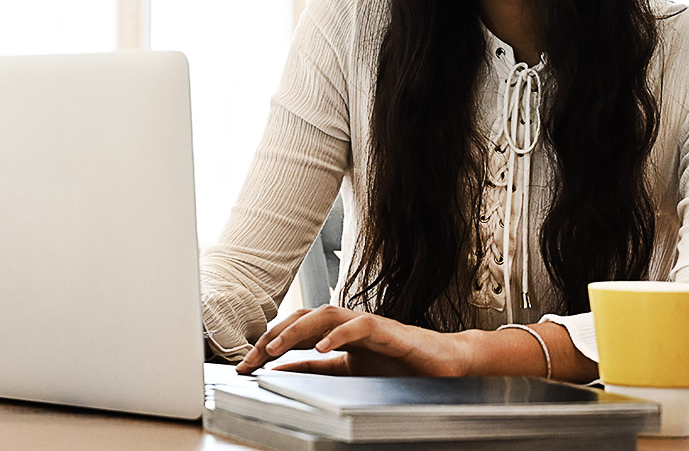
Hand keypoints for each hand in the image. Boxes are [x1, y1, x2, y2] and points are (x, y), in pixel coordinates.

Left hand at [235, 306, 476, 376]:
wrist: (442, 365)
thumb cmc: (398, 366)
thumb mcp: (347, 373)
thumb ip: (315, 372)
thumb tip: (279, 372)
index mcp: (335, 334)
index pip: (294, 332)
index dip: (268, 345)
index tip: (246, 364)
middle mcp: (347, 324)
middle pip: (302, 318)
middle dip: (274, 336)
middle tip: (251, 358)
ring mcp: (366, 324)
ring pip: (325, 314)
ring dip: (297, 330)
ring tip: (276, 349)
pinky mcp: (388, 330)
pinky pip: (359, 325)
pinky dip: (338, 334)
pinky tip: (321, 347)